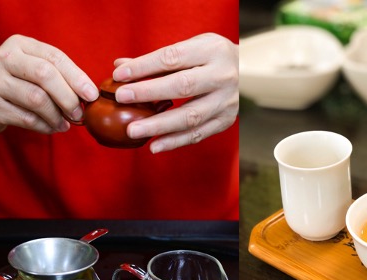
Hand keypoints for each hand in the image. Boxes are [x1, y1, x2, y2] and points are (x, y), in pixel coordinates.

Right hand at [0, 35, 97, 134]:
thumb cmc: (14, 83)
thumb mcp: (31, 69)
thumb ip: (58, 76)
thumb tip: (89, 96)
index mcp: (19, 44)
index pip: (54, 57)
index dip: (77, 77)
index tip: (92, 95)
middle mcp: (3, 58)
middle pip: (45, 75)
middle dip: (68, 97)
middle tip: (79, 113)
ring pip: (37, 99)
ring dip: (57, 116)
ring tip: (66, 123)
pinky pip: (27, 119)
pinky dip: (46, 126)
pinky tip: (52, 127)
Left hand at [110, 33, 238, 152]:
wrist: (247, 71)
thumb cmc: (209, 58)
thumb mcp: (189, 48)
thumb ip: (157, 59)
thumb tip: (120, 66)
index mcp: (212, 51)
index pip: (172, 58)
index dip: (144, 67)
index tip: (119, 75)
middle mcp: (223, 75)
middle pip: (183, 86)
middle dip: (149, 93)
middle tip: (121, 98)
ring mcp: (227, 101)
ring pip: (191, 116)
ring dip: (160, 125)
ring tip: (133, 130)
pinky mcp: (227, 120)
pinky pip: (198, 134)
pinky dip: (175, 141)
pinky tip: (155, 145)